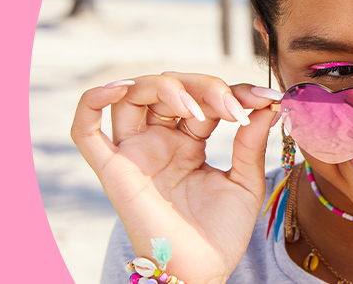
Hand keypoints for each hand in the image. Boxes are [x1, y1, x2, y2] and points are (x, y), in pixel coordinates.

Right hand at [71, 72, 279, 283]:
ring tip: (196, 108)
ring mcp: (134, 153)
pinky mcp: (113, 170)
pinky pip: (85, 131)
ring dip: (163, 87)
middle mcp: (158, 141)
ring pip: (132, 96)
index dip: (233, 92)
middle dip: (204, 87)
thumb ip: (251, 143)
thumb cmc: (220, 234)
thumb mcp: (245, 181)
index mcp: (188, 141)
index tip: (265, 99)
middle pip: (168, 88)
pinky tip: (119, 89)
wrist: (202, 273)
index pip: (202, 97)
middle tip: (234, 107)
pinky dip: (92, 101)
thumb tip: (266, 102)